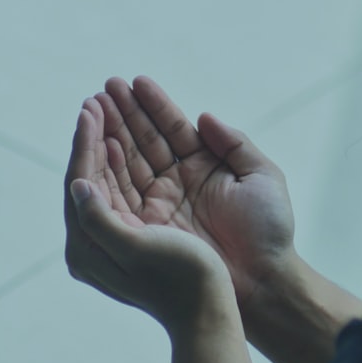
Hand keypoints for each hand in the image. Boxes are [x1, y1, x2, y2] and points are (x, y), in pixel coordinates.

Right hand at [64, 77, 296, 315]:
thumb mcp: (261, 178)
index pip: (173, 128)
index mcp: (205, 166)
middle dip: (122, 115)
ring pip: (129, 162)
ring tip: (91, 108)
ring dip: (109, 134)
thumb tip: (204, 116)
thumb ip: (234, 144)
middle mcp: (178, 182)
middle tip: (102, 89)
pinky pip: (122, 192)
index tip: (133, 81)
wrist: (263, 281)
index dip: (153, 104)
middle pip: (144, 141)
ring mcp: (161, 204)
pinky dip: (107, 168)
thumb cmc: (269, 232)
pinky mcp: (147, 227)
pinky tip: (98, 143)